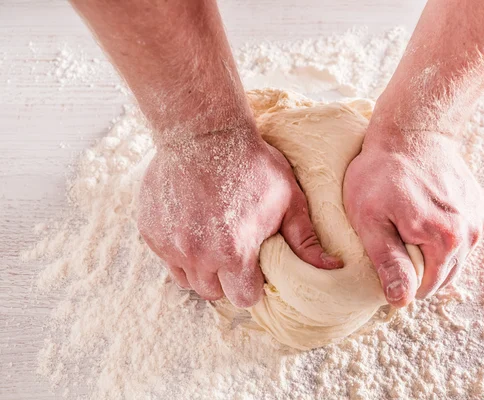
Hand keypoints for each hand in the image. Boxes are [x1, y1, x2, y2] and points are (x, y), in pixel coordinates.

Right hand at [138, 127, 341, 307]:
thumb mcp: (289, 199)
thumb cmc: (252, 164)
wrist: (203, 132)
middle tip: (233, 251)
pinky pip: (166, 257)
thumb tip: (332, 268)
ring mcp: (170, 245)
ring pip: (186, 279)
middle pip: (213, 293)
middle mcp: (198, 255)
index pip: (243, 299)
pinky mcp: (150, 232)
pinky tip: (192, 224)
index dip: (251, 285)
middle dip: (226, 279)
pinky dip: (179, 249)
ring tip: (212, 240)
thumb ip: (306, 240)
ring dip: (200, 268)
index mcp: (234, 253)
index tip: (254, 268)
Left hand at [343, 122, 483, 306]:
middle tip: (395, 241)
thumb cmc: (381, 174)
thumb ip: (388, 262)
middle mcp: (471, 233)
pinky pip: (463, 237)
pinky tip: (425, 215)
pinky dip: (445, 235)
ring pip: (455, 258)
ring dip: (433, 252)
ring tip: (409, 227)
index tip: (387, 258)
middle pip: (444, 275)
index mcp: (446, 241)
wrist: (410, 131)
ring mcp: (479, 219)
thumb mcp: (370, 220)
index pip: (426, 287)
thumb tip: (402, 300)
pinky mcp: (481, 206)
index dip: (403, 280)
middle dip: (419, 267)